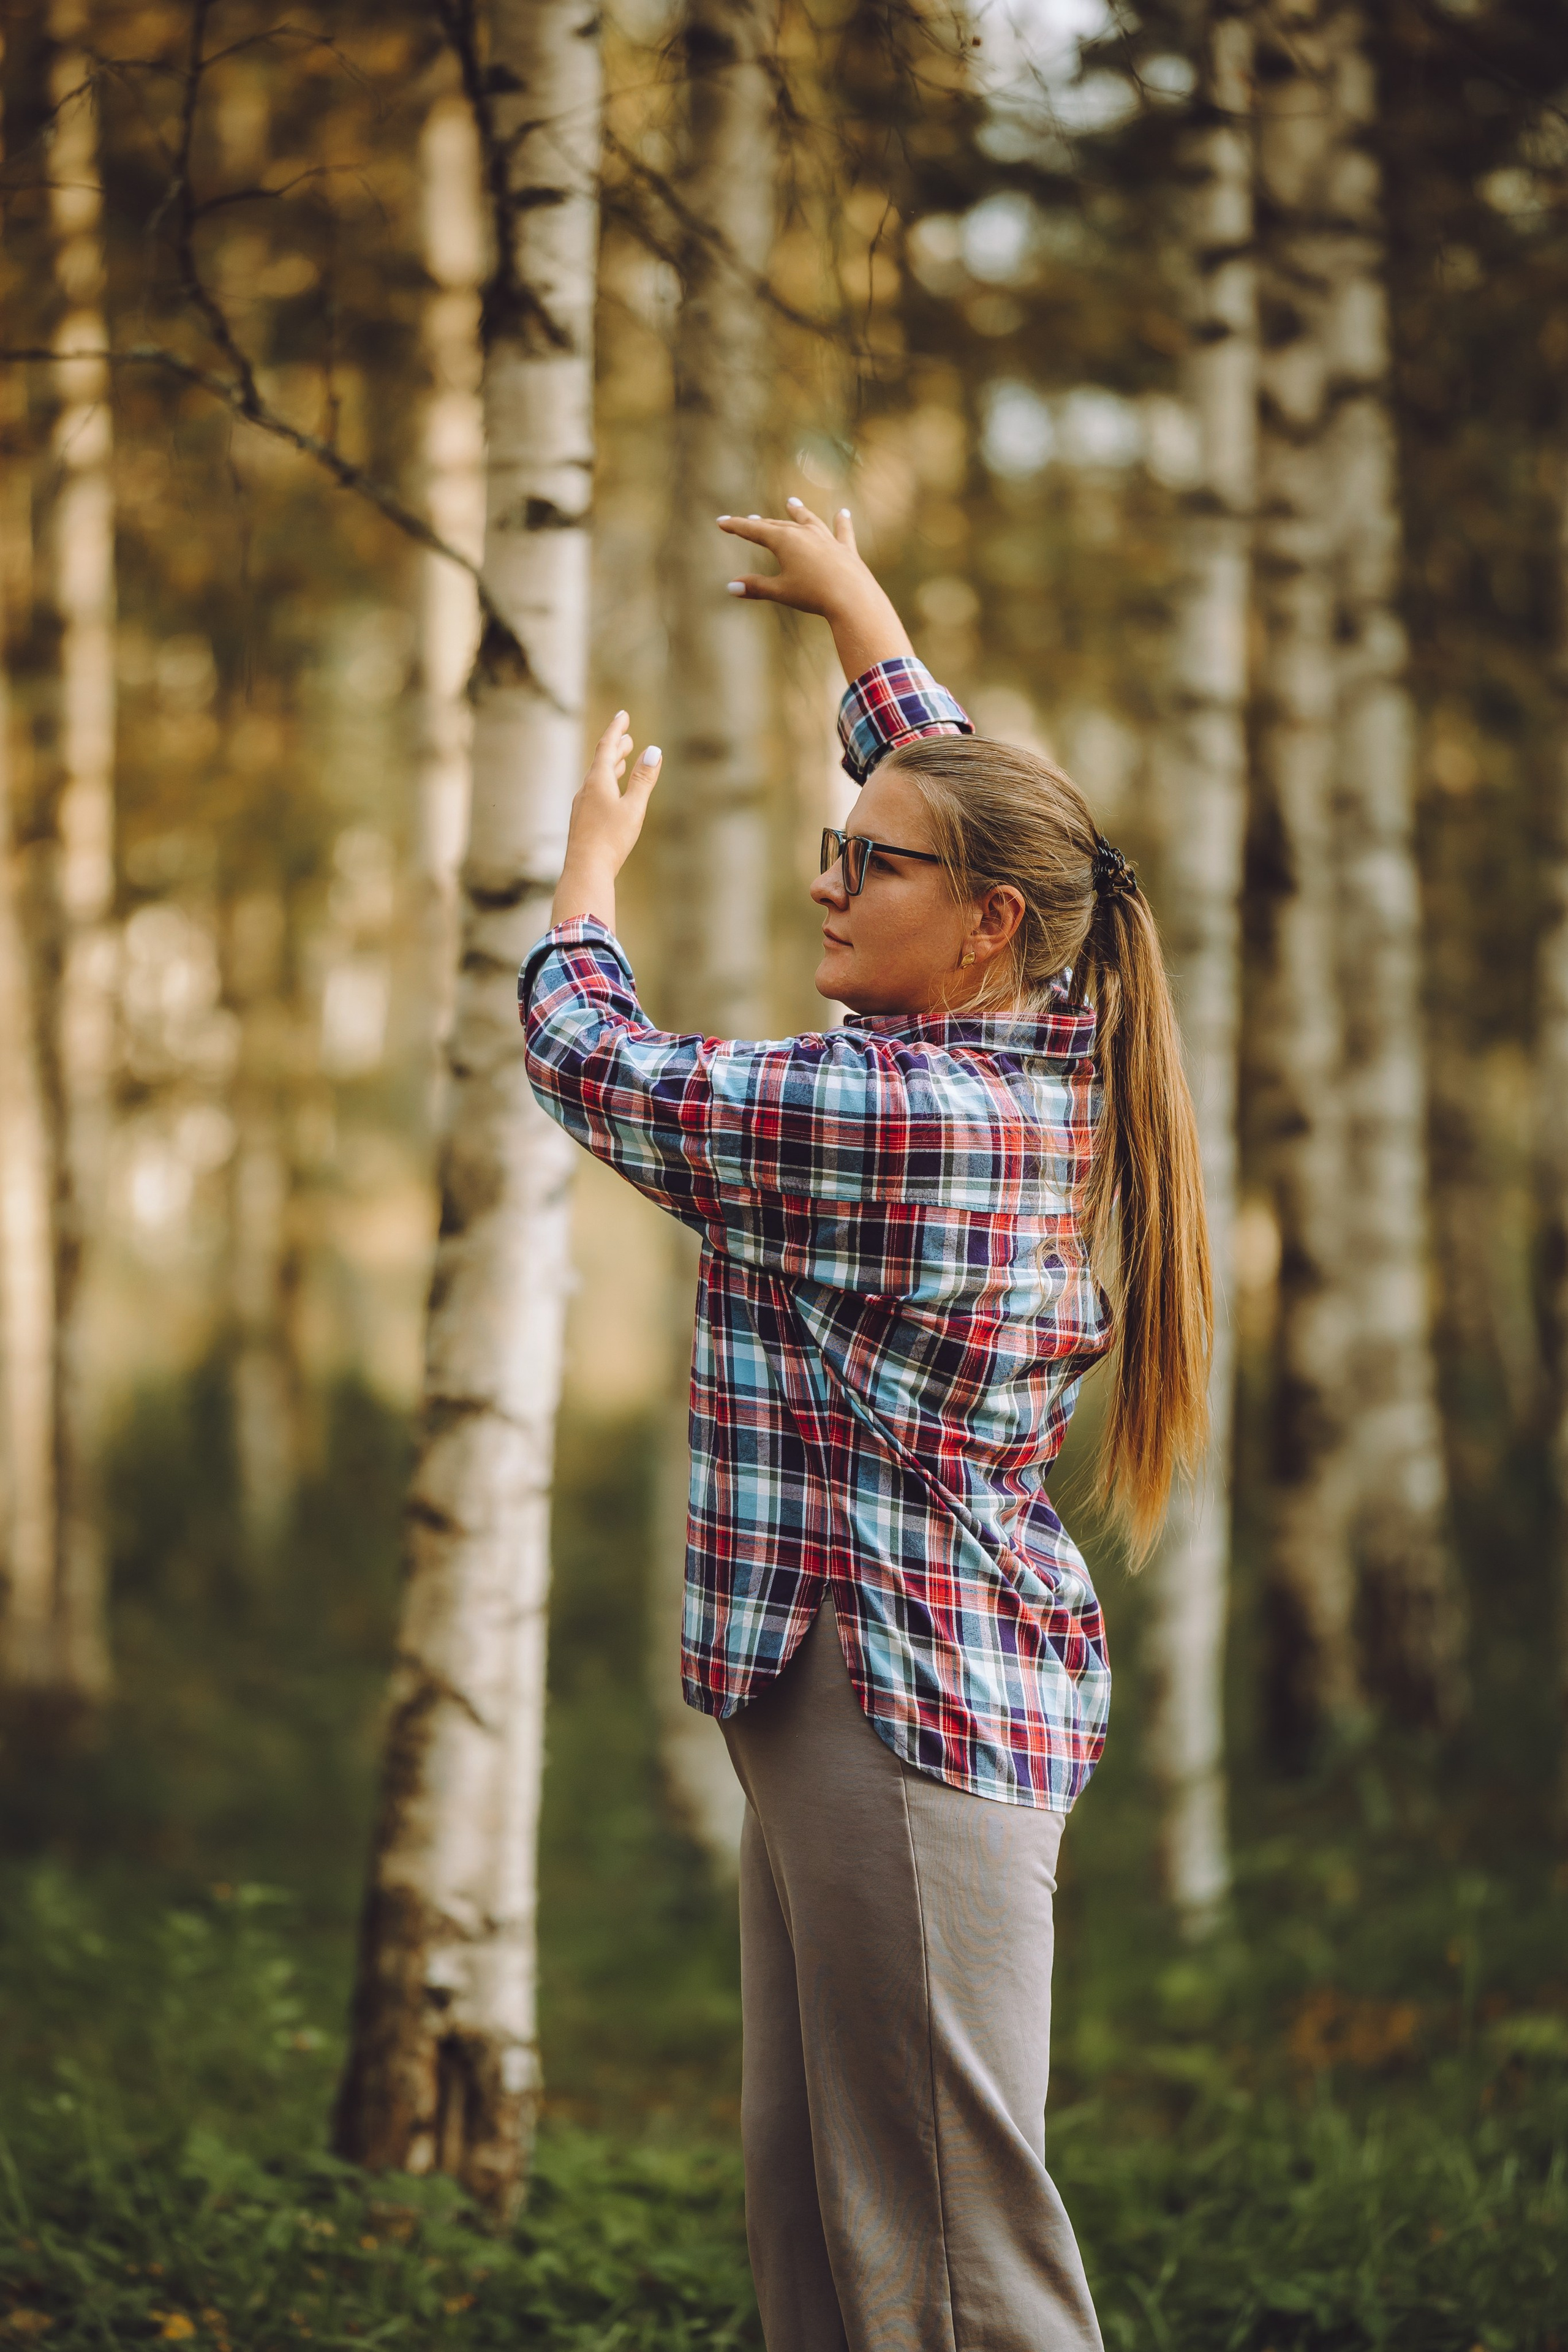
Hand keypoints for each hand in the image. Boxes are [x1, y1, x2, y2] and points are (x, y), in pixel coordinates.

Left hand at [551, 710, 661, 930]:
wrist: (585, 871)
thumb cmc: (611, 839)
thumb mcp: (634, 807)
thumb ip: (644, 779)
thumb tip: (654, 750)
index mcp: (597, 781)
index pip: (607, 746)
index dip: (616, 729)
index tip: (623, 714)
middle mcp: (586, 790)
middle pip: (601, 761)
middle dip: (615, 747)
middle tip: (626, 736)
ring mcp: (582, 806)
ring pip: (597, 778)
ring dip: (611, 766)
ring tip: (622, 761)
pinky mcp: (583, 821)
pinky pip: (595, 793)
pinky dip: (606, 784)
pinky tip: (611, 795)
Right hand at [718, 500, 913, 682]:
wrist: (851, 598)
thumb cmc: (813, 595)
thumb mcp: (781, 591)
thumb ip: (756, 587)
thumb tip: (730, 587)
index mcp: (785, 541)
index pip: (754, 530)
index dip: (736, 526)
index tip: (721, 522)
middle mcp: (805, 534)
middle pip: (778, 525)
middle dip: (762, 523)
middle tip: (750, 520)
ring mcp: (827, 539)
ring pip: (809, 521)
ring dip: (799, 512)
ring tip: (792, 502)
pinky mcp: (846, 550)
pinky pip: (842, 532)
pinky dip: (842, 523)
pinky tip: (843, 513)